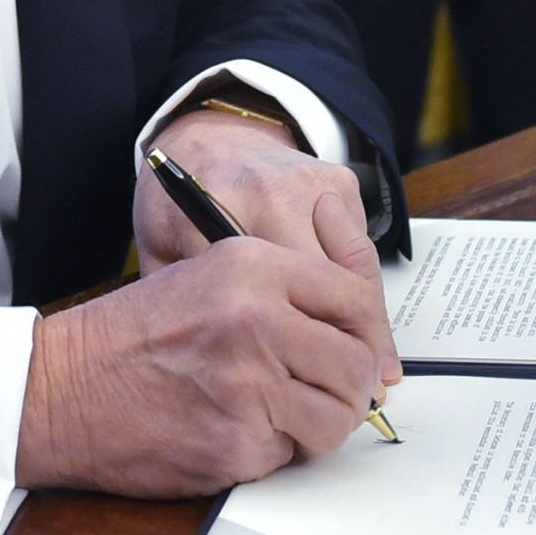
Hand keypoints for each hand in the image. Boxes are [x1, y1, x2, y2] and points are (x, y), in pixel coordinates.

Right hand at [15, 238, 389, 496]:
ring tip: (280, 418)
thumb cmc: (127, 338)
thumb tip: (352, 335)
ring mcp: (248, 384)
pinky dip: (270, 453)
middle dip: (349, 390)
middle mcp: (257, 319)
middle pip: (355, 365)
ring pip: (335, 418)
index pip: (354, 300)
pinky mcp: (234, 442)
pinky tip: (230, 432)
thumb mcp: (204, 278)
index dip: (366, 336)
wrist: (57, 390)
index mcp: (253, 267)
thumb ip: (279, 295)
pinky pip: (288, 455)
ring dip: (317, 427)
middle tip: (326, 397)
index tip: (361, 356)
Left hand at [133, 109, 402, 386]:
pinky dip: (366, 295)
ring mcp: (315, 184)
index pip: (267, 295)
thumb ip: (181, 305)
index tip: (303, 393)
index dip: (290, 352)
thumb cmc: (179, 204)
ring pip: (355, 272)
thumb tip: (224, 373)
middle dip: (343, 347)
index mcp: (222, 211)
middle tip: (355, 396)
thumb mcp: (161, 252)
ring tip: (374, 375)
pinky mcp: (343, 183)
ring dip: (367, 327)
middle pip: (325, 286)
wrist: (206, 138)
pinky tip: (367, 334)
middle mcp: (275, 193)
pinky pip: (362, 252)